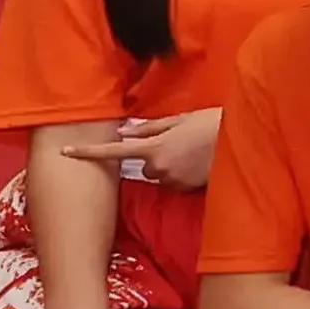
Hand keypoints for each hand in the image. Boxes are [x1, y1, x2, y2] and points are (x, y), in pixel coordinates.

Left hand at [54, 107, 221, 188]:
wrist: (243, 142)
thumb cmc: (213, 124)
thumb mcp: (182, 120)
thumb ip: (151, 128)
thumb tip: (125, 133)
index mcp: (154, 147)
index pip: (114, 151)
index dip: (89, 152)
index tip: (66, 153)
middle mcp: (158, 166)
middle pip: (144, 166)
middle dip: (155, 157)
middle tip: (177, 144)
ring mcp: (173, 179)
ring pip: (161, 174)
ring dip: (170, 166)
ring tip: (193, 152)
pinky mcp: (186, 188)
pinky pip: (176, 181)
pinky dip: (183, 173)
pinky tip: (200, 162)